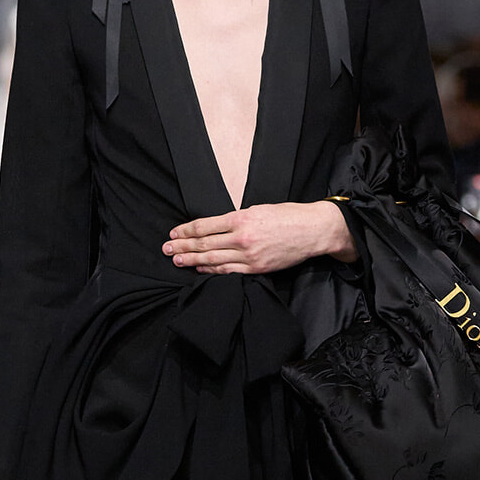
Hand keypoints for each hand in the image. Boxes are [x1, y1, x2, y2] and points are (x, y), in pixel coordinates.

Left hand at [163, 201, 355, 274]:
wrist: (312, 231)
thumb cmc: (288, 216)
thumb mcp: (259, 209)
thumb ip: (238, 219)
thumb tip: (218, 227)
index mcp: (241, 218)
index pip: (205, 226)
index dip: (186, 231)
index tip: (174, 233)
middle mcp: (242, 237)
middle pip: (204, 243)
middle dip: (182, 247)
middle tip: (166, 249)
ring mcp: (249, 255)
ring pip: (213, 259)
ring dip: (192, 260)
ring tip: (176, 260)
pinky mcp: (257, 268)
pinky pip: (229, 271)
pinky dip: (212, 270)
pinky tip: (200, 269)